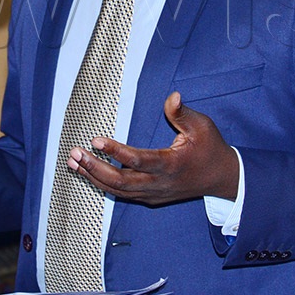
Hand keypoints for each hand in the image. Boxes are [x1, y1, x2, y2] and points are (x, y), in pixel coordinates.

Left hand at [66, 92, 238, 204]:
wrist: (221, 179)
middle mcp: (159, 184)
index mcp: (171, 165)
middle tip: (75, 153)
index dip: (115, 151)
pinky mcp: (150, 198)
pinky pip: (122, 194)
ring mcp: (153, 194)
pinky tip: (87, 172)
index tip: (95, 140)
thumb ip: (182, 113)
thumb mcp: (202, 126)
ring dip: (93, 177)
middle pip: (120, 182)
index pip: (138, 160)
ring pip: (117, 191)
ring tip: (73, 162)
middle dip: (94, 168)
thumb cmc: (210, 148)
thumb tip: (172, 96)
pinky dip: (103, 184)